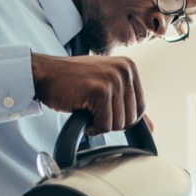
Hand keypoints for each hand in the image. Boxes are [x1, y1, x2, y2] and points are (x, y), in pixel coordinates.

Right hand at [31, 52, 145, 134]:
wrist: (44, 74)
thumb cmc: (72, 82)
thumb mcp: (106, 88)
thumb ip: (128, 105)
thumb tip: (152, 128)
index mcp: (129, 68)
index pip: (141, 108)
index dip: (122, 118)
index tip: (104, 110)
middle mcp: (125, 70)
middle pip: (131, 118)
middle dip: (110, 122)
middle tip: (93, 109)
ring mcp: (113, 79)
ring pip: (119, 124)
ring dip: (100, 124)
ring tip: (87, 109)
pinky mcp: (100, 90)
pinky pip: (105, 125)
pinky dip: (92, 127)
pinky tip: (82, 112)